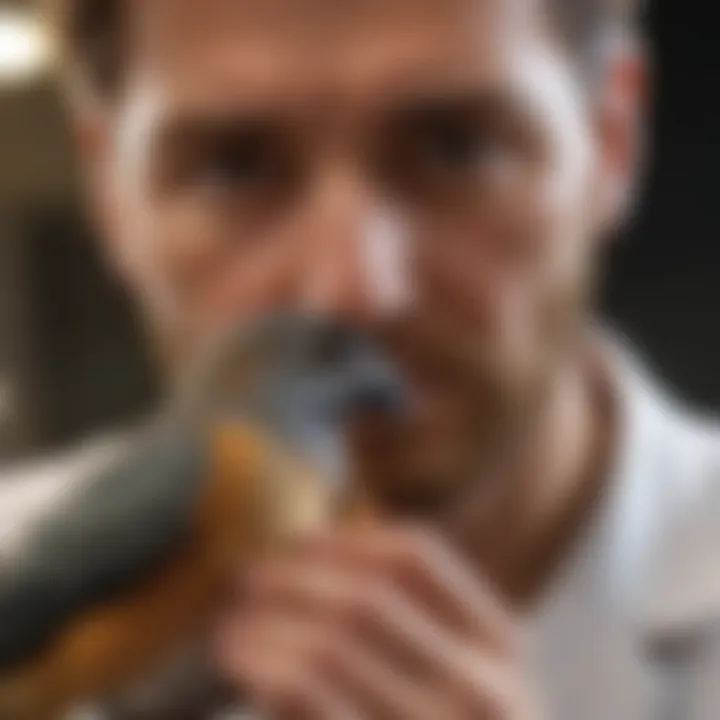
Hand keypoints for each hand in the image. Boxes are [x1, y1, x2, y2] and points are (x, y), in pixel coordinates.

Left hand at [215, 525, 539, 718]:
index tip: (299, 543)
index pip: (419, 557)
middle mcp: (484, 687)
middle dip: (296, 577)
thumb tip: (305, 555)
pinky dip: (265, 663)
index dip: (350, 541)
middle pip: (369, 598)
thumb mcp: (450, 683)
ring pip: (333, 645)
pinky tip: (238, 655)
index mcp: (499, 646)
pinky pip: (311, 694)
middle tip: (247, 577)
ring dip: (268, 621)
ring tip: (230, 620)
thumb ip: (400, 624)